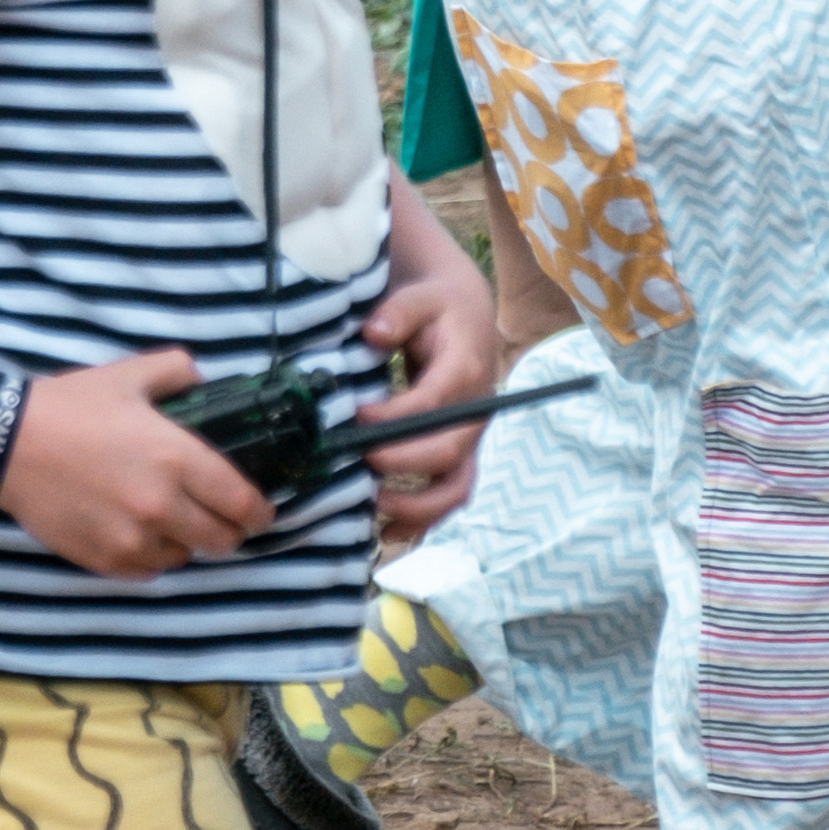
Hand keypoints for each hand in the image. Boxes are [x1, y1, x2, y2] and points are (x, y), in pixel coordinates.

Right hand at [1, 349, 275, 576]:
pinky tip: (138, 531)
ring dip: (186, 541)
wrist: (8, 443)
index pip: (243, 503)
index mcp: (177, 459)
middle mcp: (163, 506)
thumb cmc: (71, 405)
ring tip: (170, 519)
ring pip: (186, 557)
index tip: (260, 509)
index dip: (260, 510)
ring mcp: (134, 540)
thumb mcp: (128, 374)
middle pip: (223, 540)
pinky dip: (153, 555)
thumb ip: (177, 371)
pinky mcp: (107, 562)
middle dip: (229, 529)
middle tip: (219, 516)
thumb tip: (204, 380)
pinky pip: (150, 570)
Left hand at [354, 261, 499, 539]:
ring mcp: (468, 439)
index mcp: (464, 370)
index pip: (433, 402)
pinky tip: (387, 533)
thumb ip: (399, 312)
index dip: (395, 416)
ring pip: (456, 486)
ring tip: (375, 511)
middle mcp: (473, 412)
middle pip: (448, 452)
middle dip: (404, 464)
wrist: (465, 315)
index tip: (355, 416)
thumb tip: (374, 333)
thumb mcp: (419, 295)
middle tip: (360, 463)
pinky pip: (449, 496)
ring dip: (419, 507)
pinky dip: (423, 519)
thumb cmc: (435, 306)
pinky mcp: (458, 455)